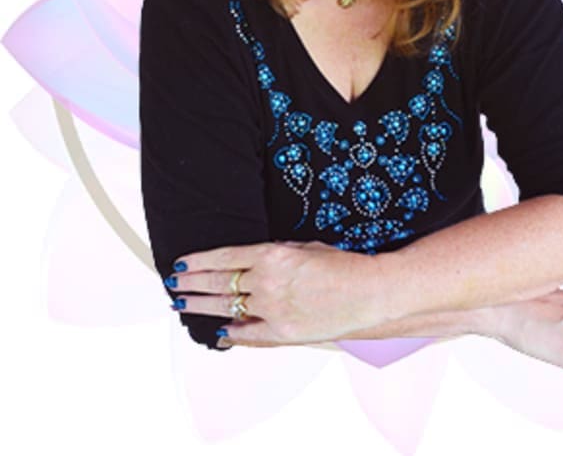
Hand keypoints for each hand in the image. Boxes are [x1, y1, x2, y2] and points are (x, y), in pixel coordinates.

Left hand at [166, 240, 379, 345]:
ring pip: (227, 307)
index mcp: (272, 255)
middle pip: (218, 283)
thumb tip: (253, 259)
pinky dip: (232, 332)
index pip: (224, 257)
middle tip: (175, 283)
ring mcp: (273, 309)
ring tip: (184, 304)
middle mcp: (267, 282)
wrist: (369, 293)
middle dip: (192, 283)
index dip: (199, 261)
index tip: (182, 263)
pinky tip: (219, 330)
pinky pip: (249, 333)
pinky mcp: (283, 332)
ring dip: (202, 306)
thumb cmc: (344, 265)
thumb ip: (276, 253)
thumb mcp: (306, 246)